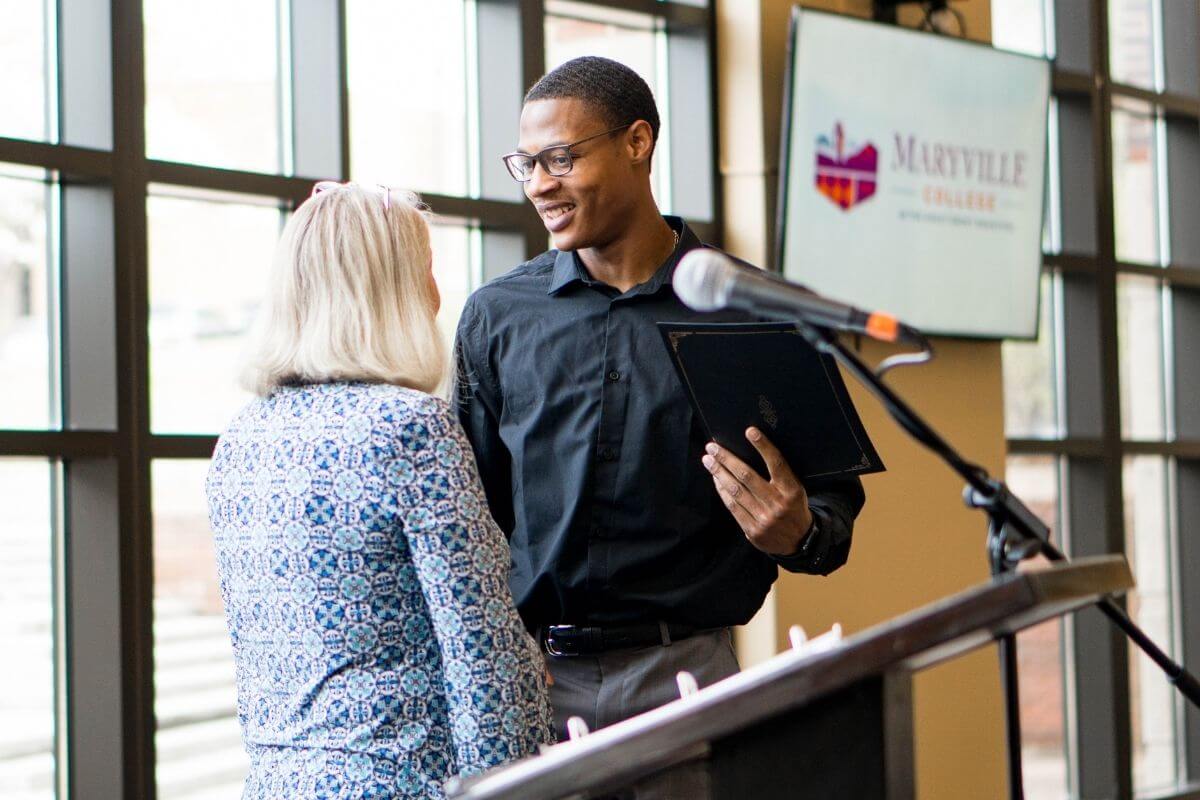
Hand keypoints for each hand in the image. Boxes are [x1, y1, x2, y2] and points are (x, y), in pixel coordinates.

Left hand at [702, 427, 812, 555]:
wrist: (800, 542)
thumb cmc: (794, 508)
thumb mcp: (796, 489)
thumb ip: (780, 475)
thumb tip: (752, 452)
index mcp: (791, 490)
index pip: (777, 463)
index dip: (763, 446)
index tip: (750, 431)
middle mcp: (777, 503)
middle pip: (747, 476)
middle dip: (727, 459)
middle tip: (713, 447)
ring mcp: (764, 518)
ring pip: (735, 491)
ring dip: (719, 473)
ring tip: (708, 460)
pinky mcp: (752, 530)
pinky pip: (732, 507)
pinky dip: (722, 491)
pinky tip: (716, 480)